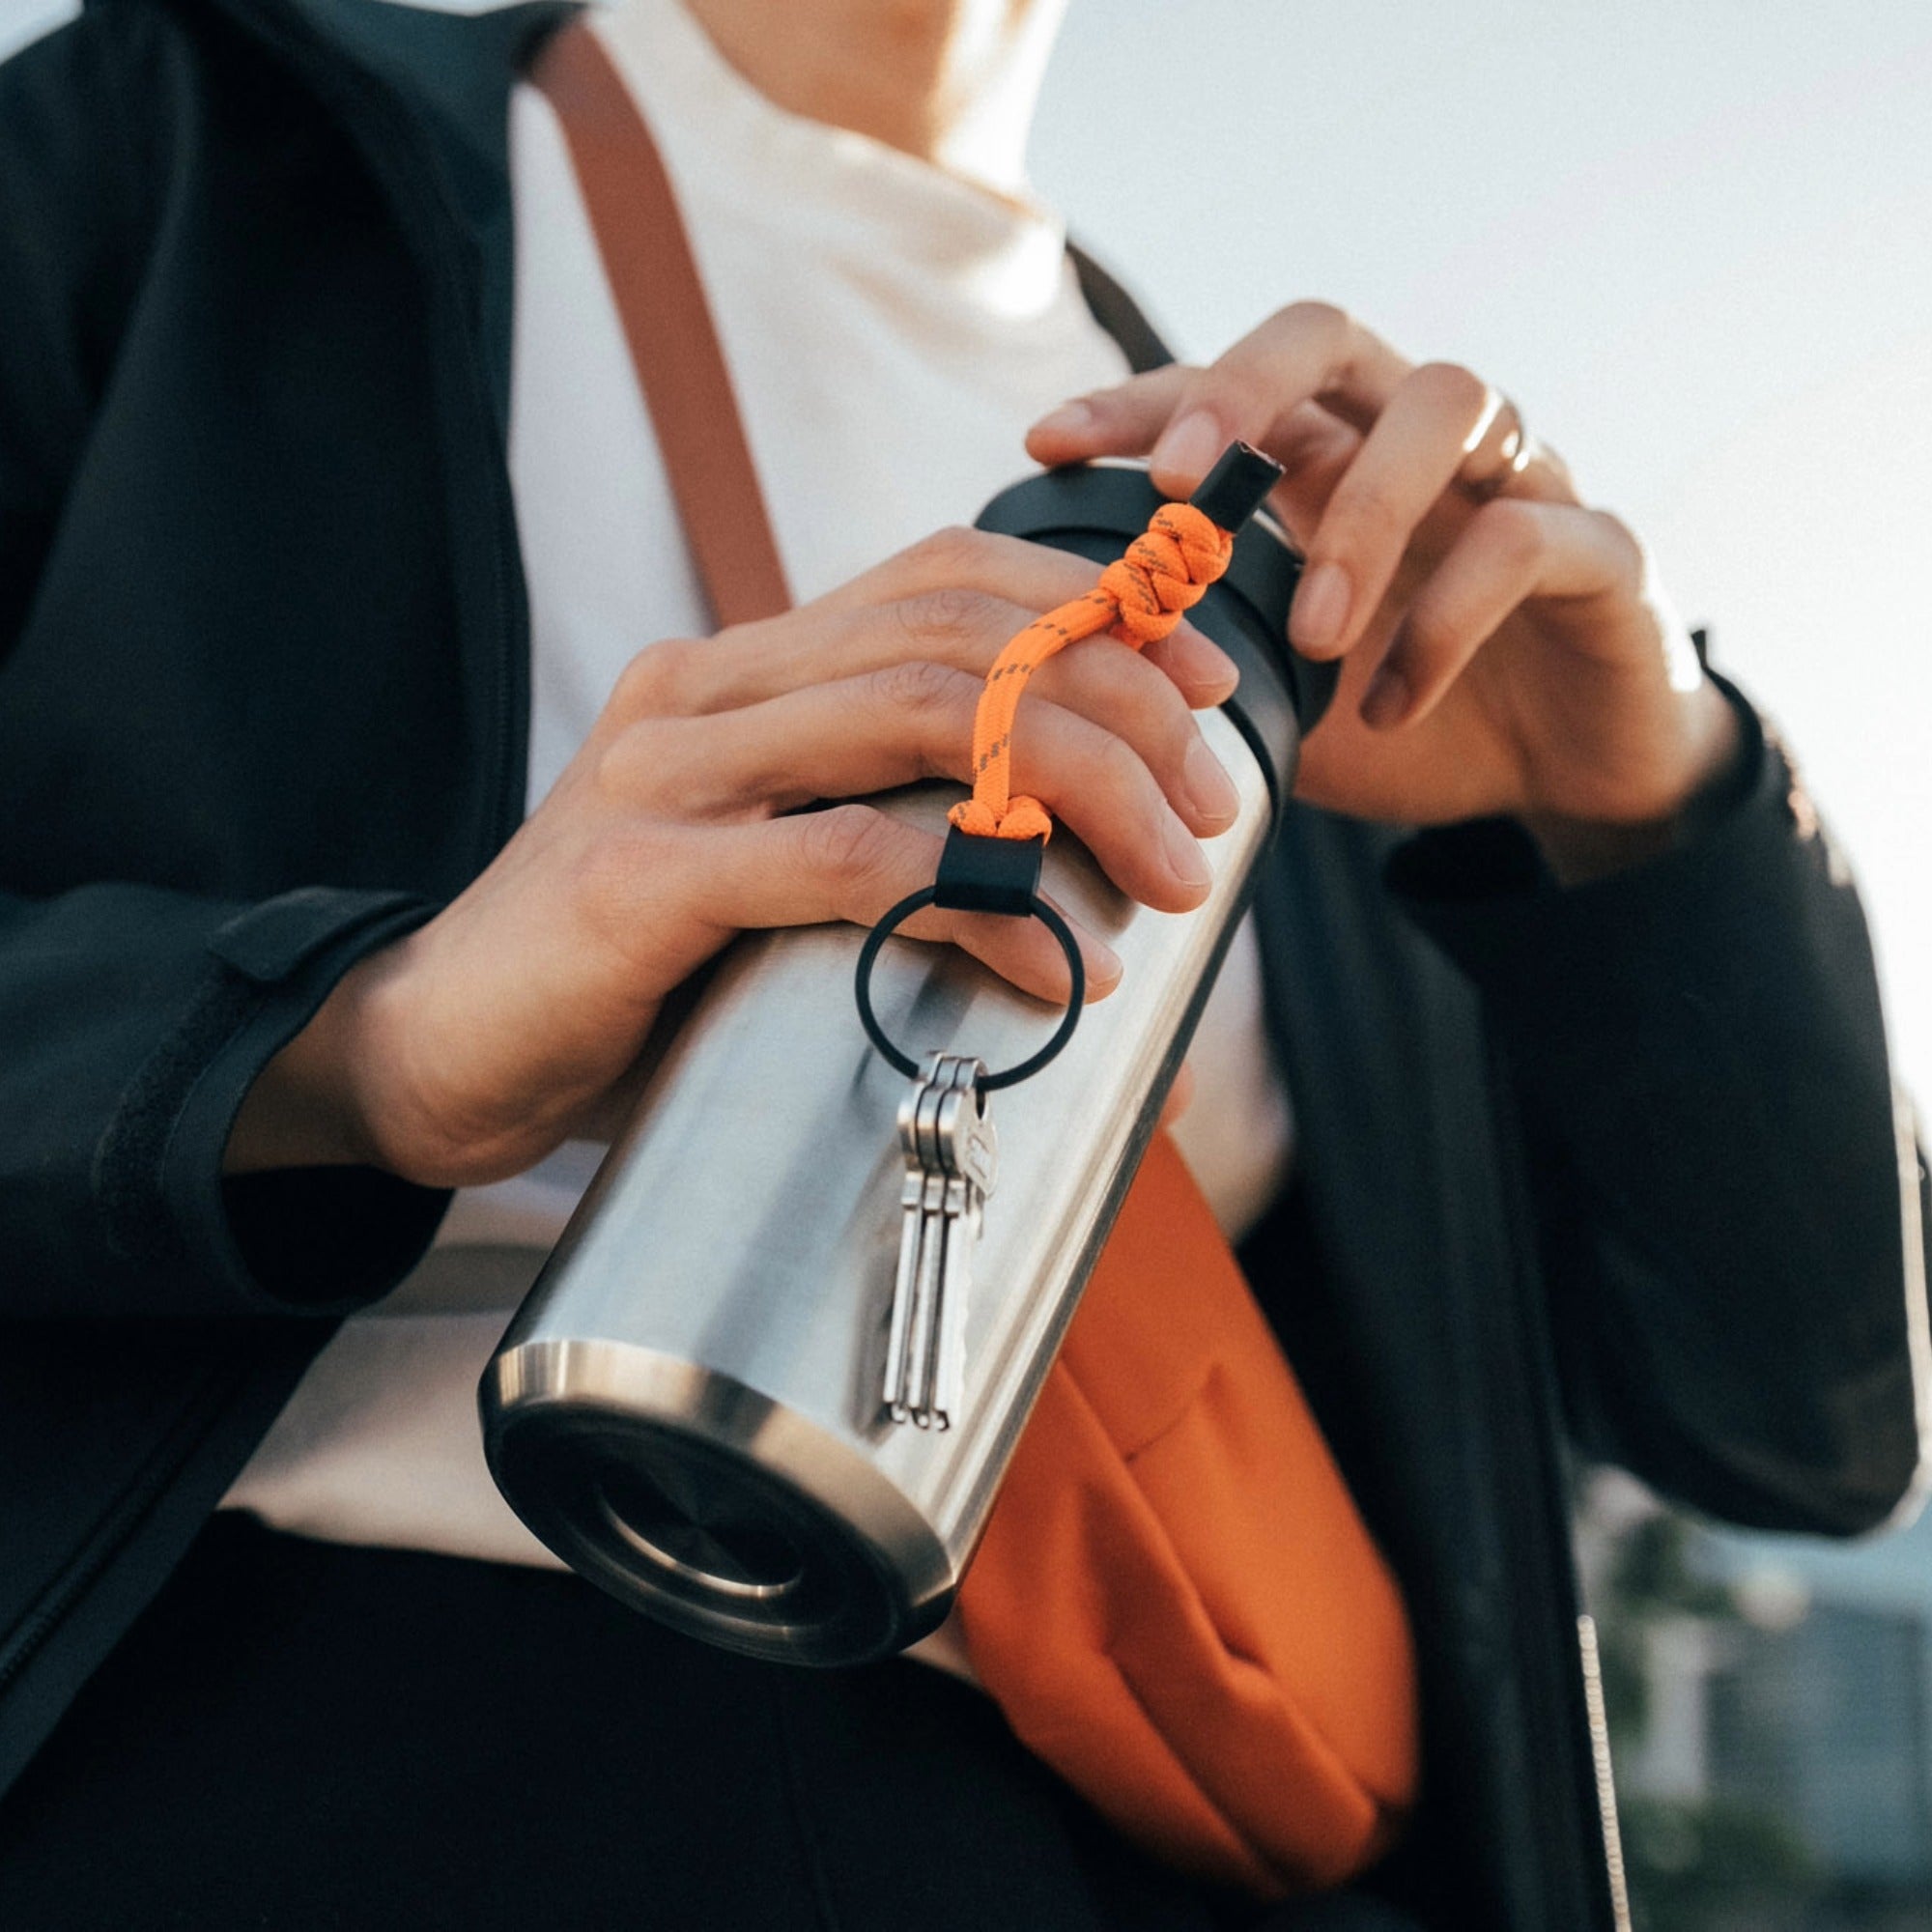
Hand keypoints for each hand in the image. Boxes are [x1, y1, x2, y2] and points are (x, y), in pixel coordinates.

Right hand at [227, 529, 1239, 1185]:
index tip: (1205, 684)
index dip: (1092, 608)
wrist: (439, 1049)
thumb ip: (874, 829)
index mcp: (743, 669)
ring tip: (1166, 877)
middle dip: (1121, 706)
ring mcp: (669, 772)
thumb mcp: (765, 869)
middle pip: (962, 638)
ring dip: (1079, 790)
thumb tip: (1060, 874)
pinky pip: (851, 863)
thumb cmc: (631, 973)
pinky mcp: (644, 875)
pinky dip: (978, 902)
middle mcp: (707, 690)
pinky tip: (1051, 965)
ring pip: (925, 721)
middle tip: (1210, 807)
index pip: (943, 576)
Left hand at [1027, 302, 1740, 875]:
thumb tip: (1071, 679)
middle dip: (1241, 388)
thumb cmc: (1406, 713)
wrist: (1564, 775)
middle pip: (1330, 332)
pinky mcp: (1599, 545)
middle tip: (1176, 485)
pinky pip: (1522, 539)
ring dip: (1361, 518)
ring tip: (1310, 639)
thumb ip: (1199, 667)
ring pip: (1446, 403)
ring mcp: (1516, 476)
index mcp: (1331, 457)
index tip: (1046, 443)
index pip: (1227, 387)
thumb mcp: (1278, 698)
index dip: (1137, 401)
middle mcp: (1415, 439)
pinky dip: (1444, 625)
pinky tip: (1389, 707)